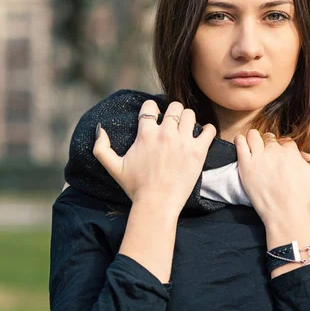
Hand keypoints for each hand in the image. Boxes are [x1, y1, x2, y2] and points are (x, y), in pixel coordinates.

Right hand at [92, 100, 215, 213]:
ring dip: (189, 119)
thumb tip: (100, 129)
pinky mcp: (198, 151)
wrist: (157, 204)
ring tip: (187, 129)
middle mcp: (165, 133)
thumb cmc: (135, 187)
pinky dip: (208, 130)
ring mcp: (183, 141)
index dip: (152, 109)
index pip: (150, 106)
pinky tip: (203, 135)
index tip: (155, 117)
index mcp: (145, 134)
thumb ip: (102, 148)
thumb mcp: (113, 167)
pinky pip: (209, 130)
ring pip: (191, 115)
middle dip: (174, 112)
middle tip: (174, 123)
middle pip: (174, 107)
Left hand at [235, 130, 309, 223]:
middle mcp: (275, 151)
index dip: (283, 148)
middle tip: (267, 155)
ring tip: (253, 146)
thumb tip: (303, 153)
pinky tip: (242, 143)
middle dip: (269, 144)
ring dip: (254, 138)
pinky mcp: (246, 166)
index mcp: (292, 152)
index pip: (285, 141)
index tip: (280, 157)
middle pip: (270, 138)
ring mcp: (259, 157)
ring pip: (253, 135)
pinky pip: (240, 143)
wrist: (286, 216)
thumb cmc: (303, 201)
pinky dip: (241, 140)